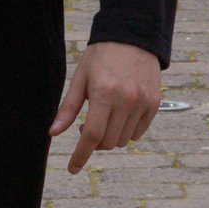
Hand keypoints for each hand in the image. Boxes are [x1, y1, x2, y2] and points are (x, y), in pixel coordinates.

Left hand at [50, 41, 160, 173]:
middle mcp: (127, 100)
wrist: (132, 38)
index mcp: (104, 94)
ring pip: (124, 140)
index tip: (73, 169)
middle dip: (94, 141)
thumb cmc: (100, 57)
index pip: (93, 135)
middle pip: (108, 142)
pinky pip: (138, 132)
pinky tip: (119, 115)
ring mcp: (143, 103)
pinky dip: (126, 131)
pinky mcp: (155, 104)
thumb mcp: (79, 78)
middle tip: (86, 126)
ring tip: (103, 117)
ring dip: (110, 137)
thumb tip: (53, 133)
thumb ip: (68, 108)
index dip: (81, 155)